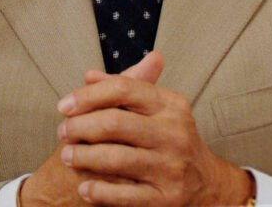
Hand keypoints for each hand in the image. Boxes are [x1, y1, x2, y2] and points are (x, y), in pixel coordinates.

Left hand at [18, 54, 167, 205]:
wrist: (208, 184)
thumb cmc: (171, 139)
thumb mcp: (157, 109)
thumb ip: (124, 90)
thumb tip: (90, 77)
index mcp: (170, 105)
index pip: (122, 88)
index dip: (87, 95)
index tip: (64, 106)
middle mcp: (174, 133)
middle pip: (114, 122)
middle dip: (79, 127)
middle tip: (62, 132)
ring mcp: (171, 167)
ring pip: (115, 158)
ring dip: (83, 157)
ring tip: (67, 156)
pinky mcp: (166, 199)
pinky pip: (124, 195)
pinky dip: (99, 191)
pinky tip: (84, 188)